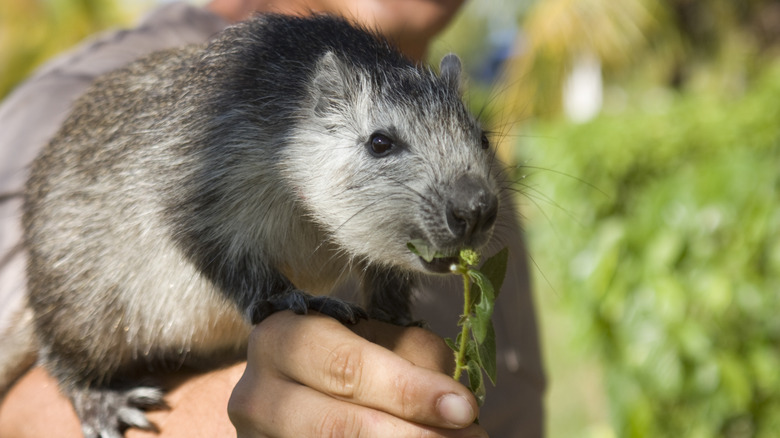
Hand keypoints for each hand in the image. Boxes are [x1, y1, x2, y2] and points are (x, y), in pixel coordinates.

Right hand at [229, 311, 485, 436]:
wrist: (294, 392)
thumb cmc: (347, 355)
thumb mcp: (376, 339)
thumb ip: (414, 359)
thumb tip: (454, 406)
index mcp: (280, 340)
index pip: (346, 367)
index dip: (408, 390)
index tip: (465, 407)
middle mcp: (256, 396)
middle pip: (338, 426)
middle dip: (413, 436)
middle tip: (472, 437)